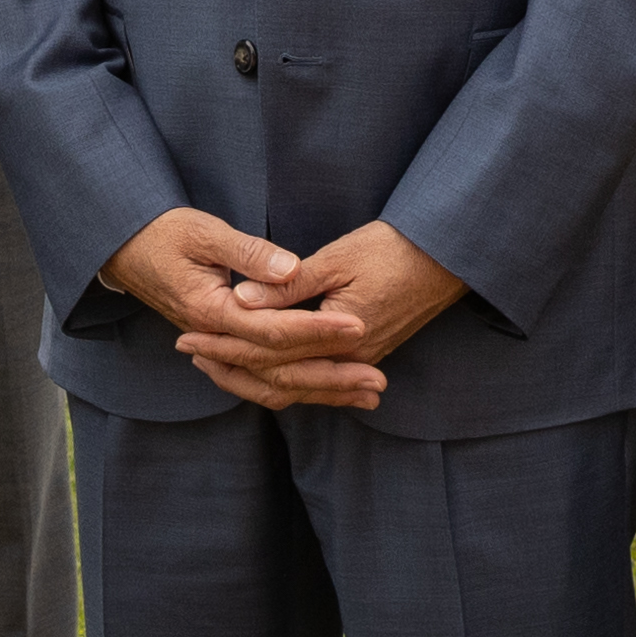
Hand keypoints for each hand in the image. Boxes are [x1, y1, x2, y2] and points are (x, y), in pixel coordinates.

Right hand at [103, 205, 374, 408]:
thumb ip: (248, 253)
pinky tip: (329, 389)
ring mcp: (219, 348)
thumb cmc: (164, 233)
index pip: (273, 330)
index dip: (318, 330)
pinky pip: (261, 380)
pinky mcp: (225, 348)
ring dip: (321, 391)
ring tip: (366, 395)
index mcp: (211, 311)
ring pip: (272, 384)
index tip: (358, 326)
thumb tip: (290, 269)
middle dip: (331, 375)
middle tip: (378, 380)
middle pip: (278, 369)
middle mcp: (215, 338)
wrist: (124, 249)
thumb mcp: (204, 232)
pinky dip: (296, 388)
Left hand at [186, 220, 467, 414]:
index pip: (269, 352)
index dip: (225, 346)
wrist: (448, 257)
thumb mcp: (338, 259)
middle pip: (279, 378)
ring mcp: (360, 363)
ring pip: (298, 387)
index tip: (187, 338)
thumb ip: (288, 287)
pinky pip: (317, 381)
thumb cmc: (395, 248)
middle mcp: (350, 360)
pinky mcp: (366, 357)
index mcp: (340, 336)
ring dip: (254, 380)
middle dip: (230, 368)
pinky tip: (264, 372)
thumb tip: (240, 301)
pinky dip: (286, 380)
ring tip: (215, 368)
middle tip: (189, 355)